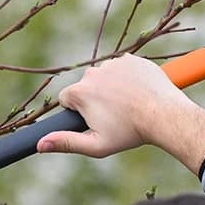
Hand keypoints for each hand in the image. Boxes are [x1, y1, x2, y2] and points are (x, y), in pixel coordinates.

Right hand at [35, 54, 204, 174]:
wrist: (165, 116)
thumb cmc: (130, 133)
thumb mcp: (95, 145)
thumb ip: (65, 143)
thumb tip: (39, 144)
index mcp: (80, 92)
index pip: (66, 98)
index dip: (78, 112)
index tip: (94, 120)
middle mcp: (93, 72)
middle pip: (85, 86)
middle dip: (94, 98)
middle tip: (114, 115)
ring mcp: (114, 63)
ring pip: (104, 76)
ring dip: (111, 88)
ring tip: (128, 105)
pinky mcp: (132, 59)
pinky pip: (122, 68)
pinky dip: (127, 78)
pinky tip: (137, 92)